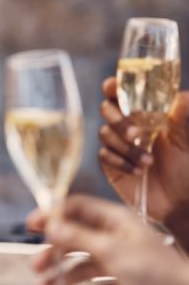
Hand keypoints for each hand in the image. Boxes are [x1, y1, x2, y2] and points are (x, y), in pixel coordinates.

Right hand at [32, 195, 188, 284]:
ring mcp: (120, 262)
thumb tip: (52, 226)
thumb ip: (78, 237)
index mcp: (115, 221)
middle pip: (75, 240)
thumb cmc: (157, 271)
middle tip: (37, 267)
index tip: (32, 226)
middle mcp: (115, 238)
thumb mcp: (110, 250)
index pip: (76, 209)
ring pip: (83, 267)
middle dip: (54, 254)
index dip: (52, 215)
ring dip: (64, 279)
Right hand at [98, 77, 188, 222]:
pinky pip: (104, 155)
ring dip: (126, 147)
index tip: (114, 88)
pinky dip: (121, 162)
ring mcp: (118, 144)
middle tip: (136, 134)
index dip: (114, 86)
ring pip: (105, 133)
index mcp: (147, 110)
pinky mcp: (111, 163)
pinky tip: (138, 171)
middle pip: (107, 109)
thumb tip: (179, 96)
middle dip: (119, 120)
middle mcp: (129, 124)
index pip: (123, 91)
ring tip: (149, 161)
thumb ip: (183, 112)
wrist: (182, 198)